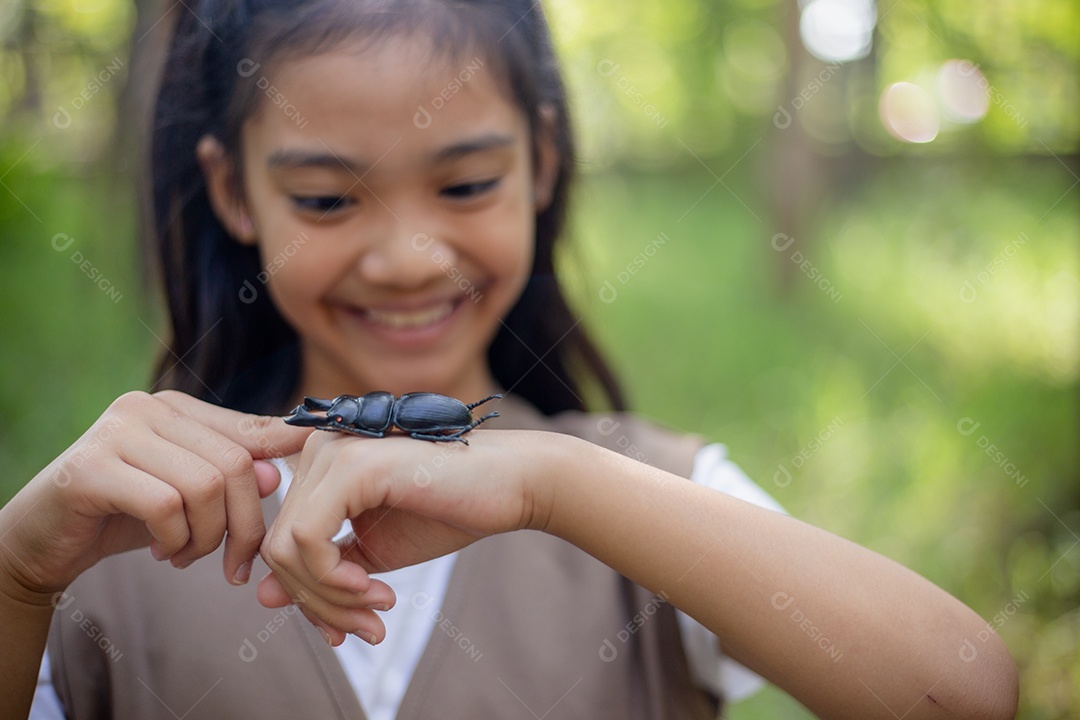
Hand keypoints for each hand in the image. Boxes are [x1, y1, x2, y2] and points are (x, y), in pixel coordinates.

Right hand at [0, 390, 312, 604]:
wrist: (40, 542)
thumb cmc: (121, 516)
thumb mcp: (186, 497)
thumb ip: (230, 480)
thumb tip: (281, 472)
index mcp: (176, 409)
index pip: (249, 429)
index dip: (288, 446)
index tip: (317, 463)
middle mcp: (148, 408)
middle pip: (237, 464)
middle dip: (245, 525)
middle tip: (232, 564)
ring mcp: (117, 432)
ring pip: (206, 486)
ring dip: (207, 538)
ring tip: (187, 555)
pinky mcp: (91, 467)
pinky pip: (166, 506)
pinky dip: (175, 541)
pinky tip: (163, 553)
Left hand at [256, 428, 548, 644]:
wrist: (511, 486)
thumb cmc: (450, 512)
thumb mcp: (373, 554)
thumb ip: (322, 571)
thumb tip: (263, 598)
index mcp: (320, 466)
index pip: (280, 541)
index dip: (304, 595)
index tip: (344, 626)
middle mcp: (317, 450)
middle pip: (276, 548)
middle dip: (317, 603)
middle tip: (364, 628)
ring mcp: (332, 453)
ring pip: (286, 548)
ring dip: (327, 598)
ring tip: (374, 612)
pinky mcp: (351, 466)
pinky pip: (307, 540)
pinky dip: (333, 579)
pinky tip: (372, 588)